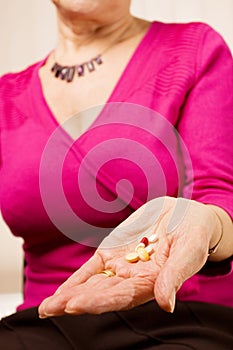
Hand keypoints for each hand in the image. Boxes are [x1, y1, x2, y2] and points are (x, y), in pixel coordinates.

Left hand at [38, 196, 217, 317]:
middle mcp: (133, 280)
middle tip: (52, 309)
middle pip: (102, 294)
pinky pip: (92, 269)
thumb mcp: (188, 251)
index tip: (75, 304)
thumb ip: (175, 276)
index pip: (123, 295)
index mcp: (152, 283)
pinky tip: (61, 292)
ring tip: (48, 308)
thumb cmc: (192, 234)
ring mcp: (120, 267)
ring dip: (70, 296)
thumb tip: (166, 305)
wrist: (184, 215)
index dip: (100, 300)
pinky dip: (77, 280)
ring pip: (92, 284)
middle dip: (77, 302)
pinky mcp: (112, 253)